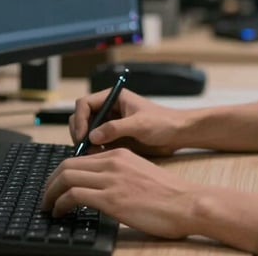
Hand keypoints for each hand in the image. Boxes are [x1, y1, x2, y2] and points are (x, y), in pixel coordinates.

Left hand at [41, 148, 197, 238]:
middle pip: (68, 164)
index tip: (57, 185)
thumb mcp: (140, 175)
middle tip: (46, 196)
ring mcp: (112, 179)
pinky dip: (60, 203)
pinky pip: (73, 195)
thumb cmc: (168, 195)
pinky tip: (59, 212)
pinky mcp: (111, 198)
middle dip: (51, 181)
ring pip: (66, 177)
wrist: (186, 202)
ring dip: (50, 193)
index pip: (80, 157)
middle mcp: (113, 162)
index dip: (63, 171)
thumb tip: (101, 188)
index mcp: (120, 155)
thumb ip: (120, 175)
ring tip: (48, 206)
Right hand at [70, 88, 186, 156]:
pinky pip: (96, 144)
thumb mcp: (139, 124)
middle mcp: (108, 110)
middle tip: (84, 149)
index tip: (83, 136)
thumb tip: (92, 136)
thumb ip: (115, 128)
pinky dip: (93, 151)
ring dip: (85, 144)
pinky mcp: (113, 139)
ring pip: (87, 132)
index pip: (84, 104)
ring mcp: (110, 125)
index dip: (80, 119)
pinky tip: (99, 159)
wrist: (177, 135)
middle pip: (81, 118)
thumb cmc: (163, 122)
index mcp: (113, 98)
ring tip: (92, 156)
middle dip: (80, 132)